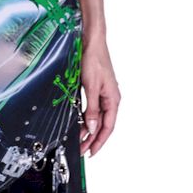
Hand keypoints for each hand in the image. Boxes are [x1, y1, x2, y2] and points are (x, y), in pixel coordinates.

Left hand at [78, 31, 120, 156]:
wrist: (91, 41)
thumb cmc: (94, 59)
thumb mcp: (91, 86)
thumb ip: (92, 108)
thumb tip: (92, 127)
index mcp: (113, 99)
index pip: (108, 127)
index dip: (100, 141)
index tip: (92, 152)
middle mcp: (110, 98)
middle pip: (102, 124)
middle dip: (92, 138)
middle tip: (82, 150)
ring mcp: (103, 93)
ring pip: (97, 117)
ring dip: (88, 129)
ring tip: (79, 139)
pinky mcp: (96, 88)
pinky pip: (93, 108)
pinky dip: (86, 117)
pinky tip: (80, 122)